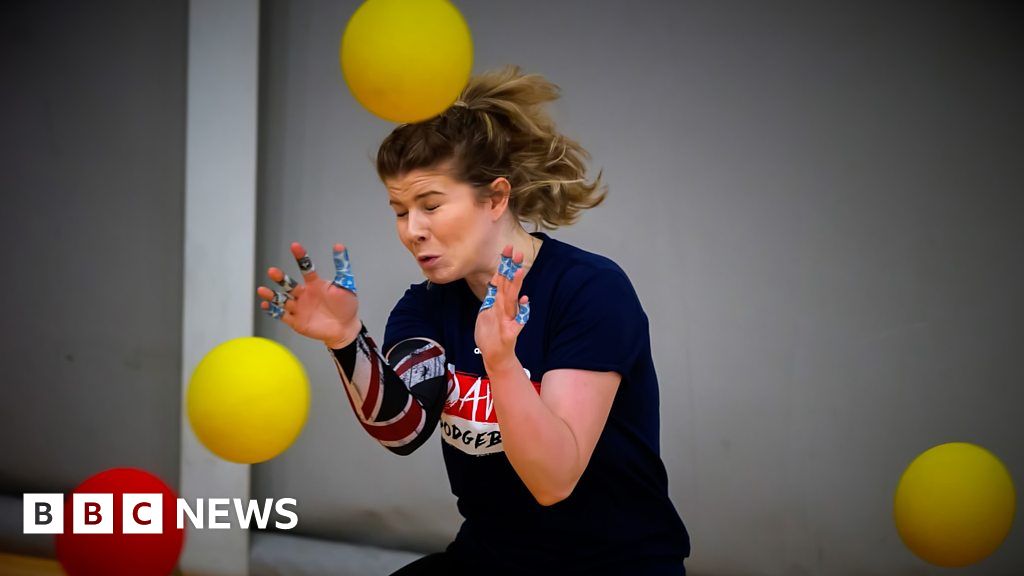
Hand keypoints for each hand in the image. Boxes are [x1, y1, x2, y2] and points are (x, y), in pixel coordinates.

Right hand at [257, 242, 360, 347]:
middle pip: (289, 284)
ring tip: (262, 290)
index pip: (305, 268)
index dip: (300, 257)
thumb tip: (340, 246)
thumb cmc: (346, 306)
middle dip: (280, 278)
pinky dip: (272, 311)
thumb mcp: (346, 285)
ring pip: (282, 299)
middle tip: (272, 271)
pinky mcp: (296, 321)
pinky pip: (281, 315)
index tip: (294, 246)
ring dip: (271, 295)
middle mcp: (304, 294)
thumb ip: (342, 266)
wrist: (346, 328)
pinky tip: (265, 305)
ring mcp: (299, 307)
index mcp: (315, 284)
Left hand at [474, 244, 530, 369]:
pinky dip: (522, 311)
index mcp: (500, 303)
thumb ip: (493, 295)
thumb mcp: (487, 310)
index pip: (502, 280)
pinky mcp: (510, 333)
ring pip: (511, 300)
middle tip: (517, 252)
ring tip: (519, 271)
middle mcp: (506, 309)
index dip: (505, 264)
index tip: (507, 248)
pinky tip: (525, 300)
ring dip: (516, 285)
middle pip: (509, 286)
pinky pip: (517, 321)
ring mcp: (509, 320)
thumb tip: (495, 278)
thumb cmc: (491, 334)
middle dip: (512, 269)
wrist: (495, 357)